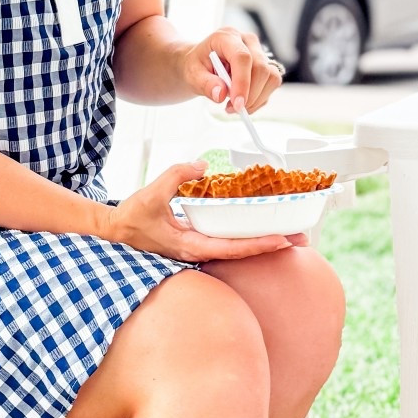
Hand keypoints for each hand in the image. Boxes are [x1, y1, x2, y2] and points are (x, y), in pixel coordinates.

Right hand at [101, 162, 297, 261]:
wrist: (115, 232)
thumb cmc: (130, 219)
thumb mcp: (151, 194)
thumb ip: (177, 175)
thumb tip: (203, 165)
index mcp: (191, 247)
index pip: (233, 248)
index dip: (259, 244)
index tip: (282, 239)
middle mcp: (199, 252)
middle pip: (244, 252)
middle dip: (273, 244)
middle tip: (303, 238)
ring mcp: (199, 249)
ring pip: (238, 247)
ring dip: (264, 241)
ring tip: (292, 234)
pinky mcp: (198, 241)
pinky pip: (229, 240)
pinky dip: (247, 235)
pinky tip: (261, 226)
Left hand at [180, 27, 282, 114]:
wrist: (201, 64)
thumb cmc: (197, 66)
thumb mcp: (192, 74)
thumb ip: (205, 83)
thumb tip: (220, 94)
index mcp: (227, 37)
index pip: (242, 57)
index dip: (242, 82)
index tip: (237, 103)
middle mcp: (247, 41)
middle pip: (260, 68)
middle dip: (250, 94)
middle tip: (233, 109)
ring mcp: (259, 52)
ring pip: (271, 77)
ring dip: (256, 98)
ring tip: (235, 106)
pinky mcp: (265, 65)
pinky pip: (271, 85)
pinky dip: (259, 100)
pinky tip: (242, 102)